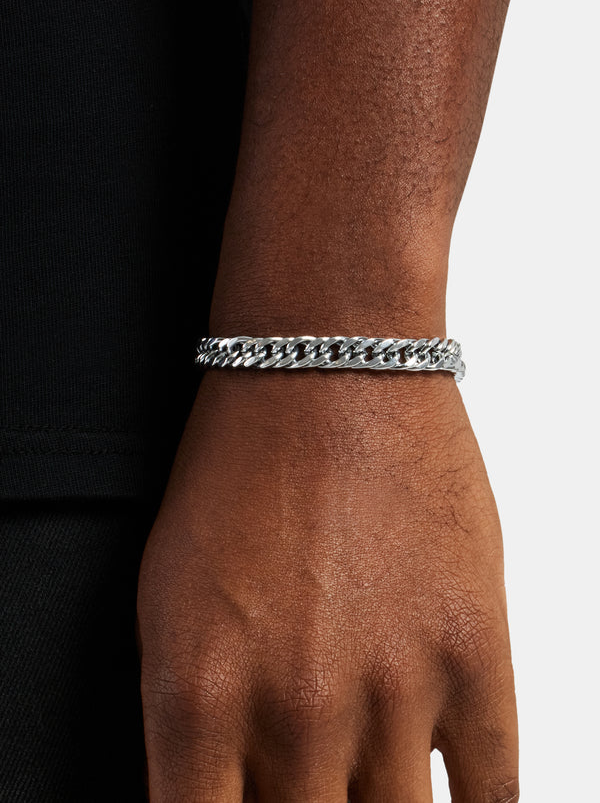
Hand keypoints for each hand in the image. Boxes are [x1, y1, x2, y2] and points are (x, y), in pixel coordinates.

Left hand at [137, 369, 517, 801]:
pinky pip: (491, 793)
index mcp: (197, 696)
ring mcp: (394, 684)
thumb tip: (231, 796)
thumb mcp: (171, 599)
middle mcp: (294, 706)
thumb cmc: (242, 465)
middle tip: (312, 789)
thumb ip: (196, 723)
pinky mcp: (474, 650)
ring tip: (367, 783)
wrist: (327, 365)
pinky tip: (452, 797)